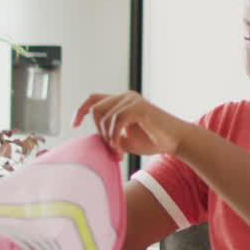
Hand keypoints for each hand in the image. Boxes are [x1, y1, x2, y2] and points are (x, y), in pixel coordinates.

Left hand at [72, 91, 192, 159]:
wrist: (176, 141)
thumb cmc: (152, 140)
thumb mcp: (123, 139)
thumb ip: (108, 135)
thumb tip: (92, 139)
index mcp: (121, 102)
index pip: (93, 99)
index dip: (80, 110)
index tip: (74, 125)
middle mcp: (126, 97)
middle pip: (96, 108)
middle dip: (99, 132)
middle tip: (111, 149)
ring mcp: (133, 100)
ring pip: (104, 116)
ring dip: (107, 138)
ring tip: (118, 152)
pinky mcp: (139, 107)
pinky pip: (117, 120)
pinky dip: (114, 136)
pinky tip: (120, 147)